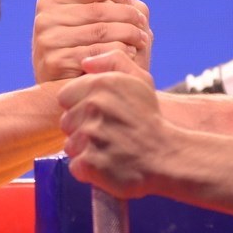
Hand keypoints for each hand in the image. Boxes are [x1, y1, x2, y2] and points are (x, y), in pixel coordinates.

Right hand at [32, 0, 151, 82]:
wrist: (72, 94)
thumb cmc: (86, 55)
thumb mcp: (92, 25)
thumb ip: (110, 6)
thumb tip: (130, 1)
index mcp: (50, 2)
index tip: (137, 11)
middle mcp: (44, 19)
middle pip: (98, 10)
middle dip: (128, 18)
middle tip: (144, 30)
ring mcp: (46, 40)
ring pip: (100, 30)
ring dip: (128, 34)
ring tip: (141, 41)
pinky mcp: (54, 62)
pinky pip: (96, 52)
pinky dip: (118, 52)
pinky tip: (129, 55)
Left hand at [58, 64, 164, 197]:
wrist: (167, 155)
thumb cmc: (149, 119)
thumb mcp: (140, 81)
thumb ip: (113, 61)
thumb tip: (85, 63)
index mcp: (102, 84)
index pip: (65, 97)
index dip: (80, 107)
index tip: (100, 115)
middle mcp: (94, 106)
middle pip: (66, 122)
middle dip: (82, 129)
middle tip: (108, 134)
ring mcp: (91, 135)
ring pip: (70, 145)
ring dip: (86, 150)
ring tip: (110, 149)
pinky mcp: (90, 163)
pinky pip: (76, 166)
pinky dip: (90, 170)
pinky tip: (108, 165)